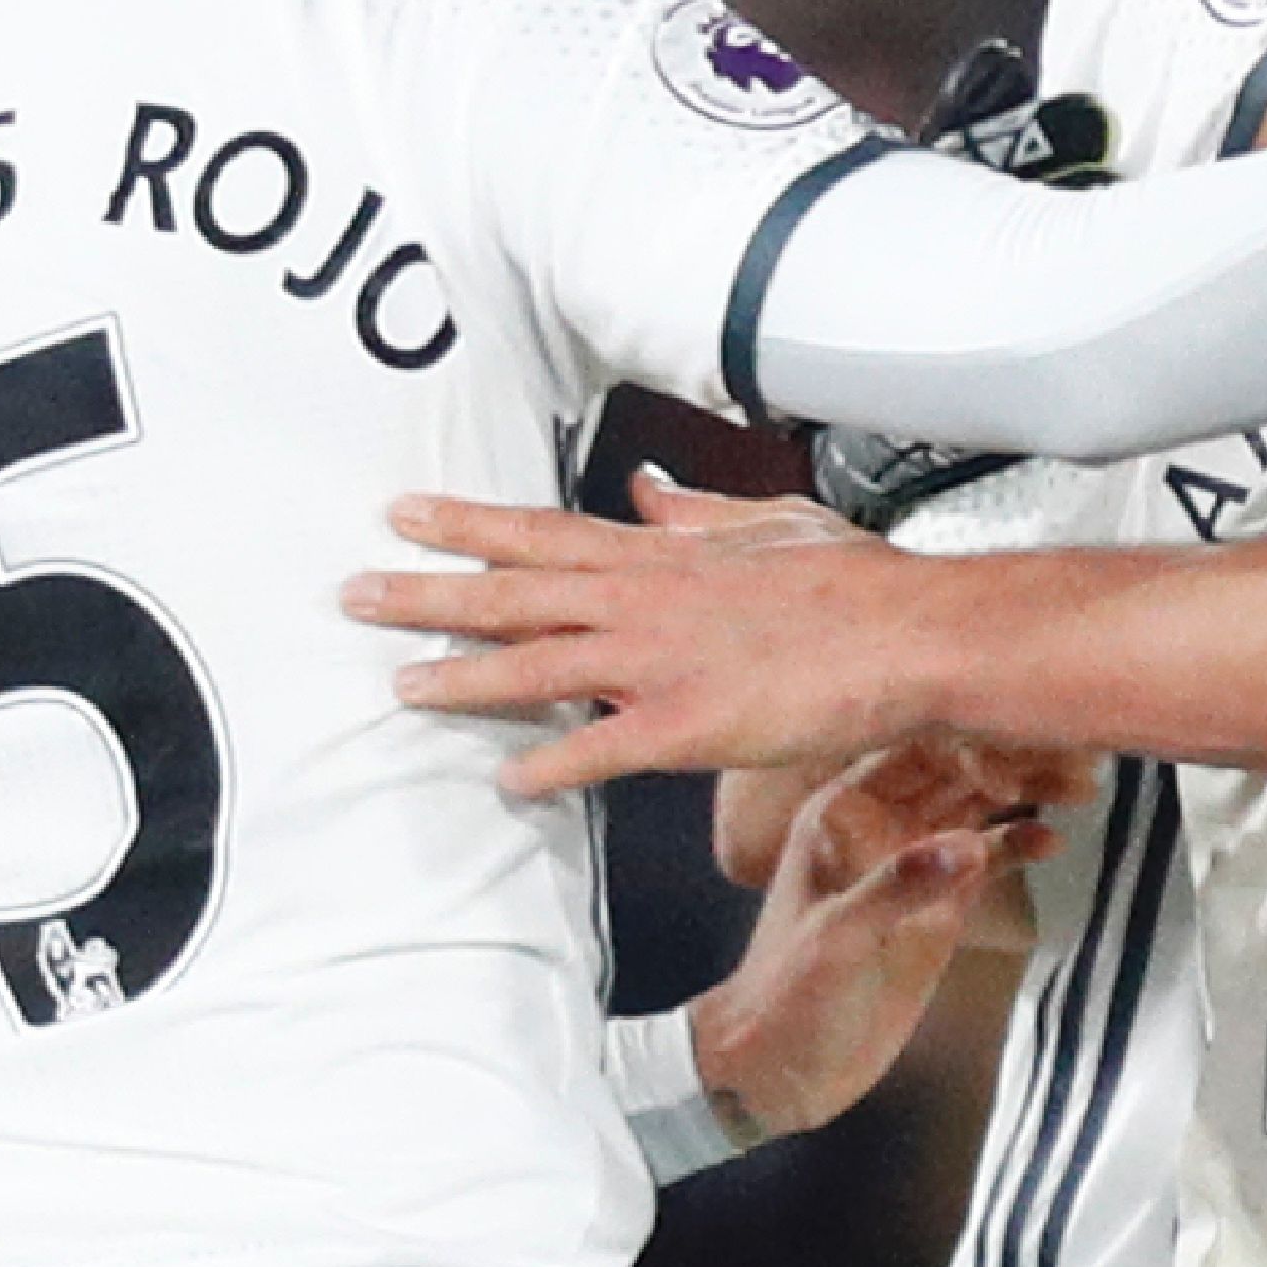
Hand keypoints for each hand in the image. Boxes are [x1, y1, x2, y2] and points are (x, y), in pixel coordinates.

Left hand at [350, 472, 921, 795]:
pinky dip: (546, 765)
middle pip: (514, 594)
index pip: (543, 534)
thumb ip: (698, 513)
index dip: (467, 525)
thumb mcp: (771, 523)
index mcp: (664, 556)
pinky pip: (597, 750)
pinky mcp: (685, 727)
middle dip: (427, 592)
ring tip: (397, 683)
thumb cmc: (855, 582)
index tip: (405, 512)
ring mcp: (658, 665)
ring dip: (460, 676)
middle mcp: (644, 602)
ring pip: (535, 666)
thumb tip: (648, 487)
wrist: (911, 635)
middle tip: (354, 592)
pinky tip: (505, 779)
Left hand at [687, 736, 1089, 1139]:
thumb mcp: (836, 938)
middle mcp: (883, 821)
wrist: (782, 1067)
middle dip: (1013, 758)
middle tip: (1077, 757)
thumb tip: (970, 845)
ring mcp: (916, 862)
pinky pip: (988, 858)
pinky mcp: (942, 903)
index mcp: (844, 811)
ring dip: (1028, 793)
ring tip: (1084, 787)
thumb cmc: (788, 994)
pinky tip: (1053, 843)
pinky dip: (1019, 845)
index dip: (968, 747)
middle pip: (958, 767)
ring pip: (981, 805)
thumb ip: (898, 887)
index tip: (1015, 771)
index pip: (915, 749)